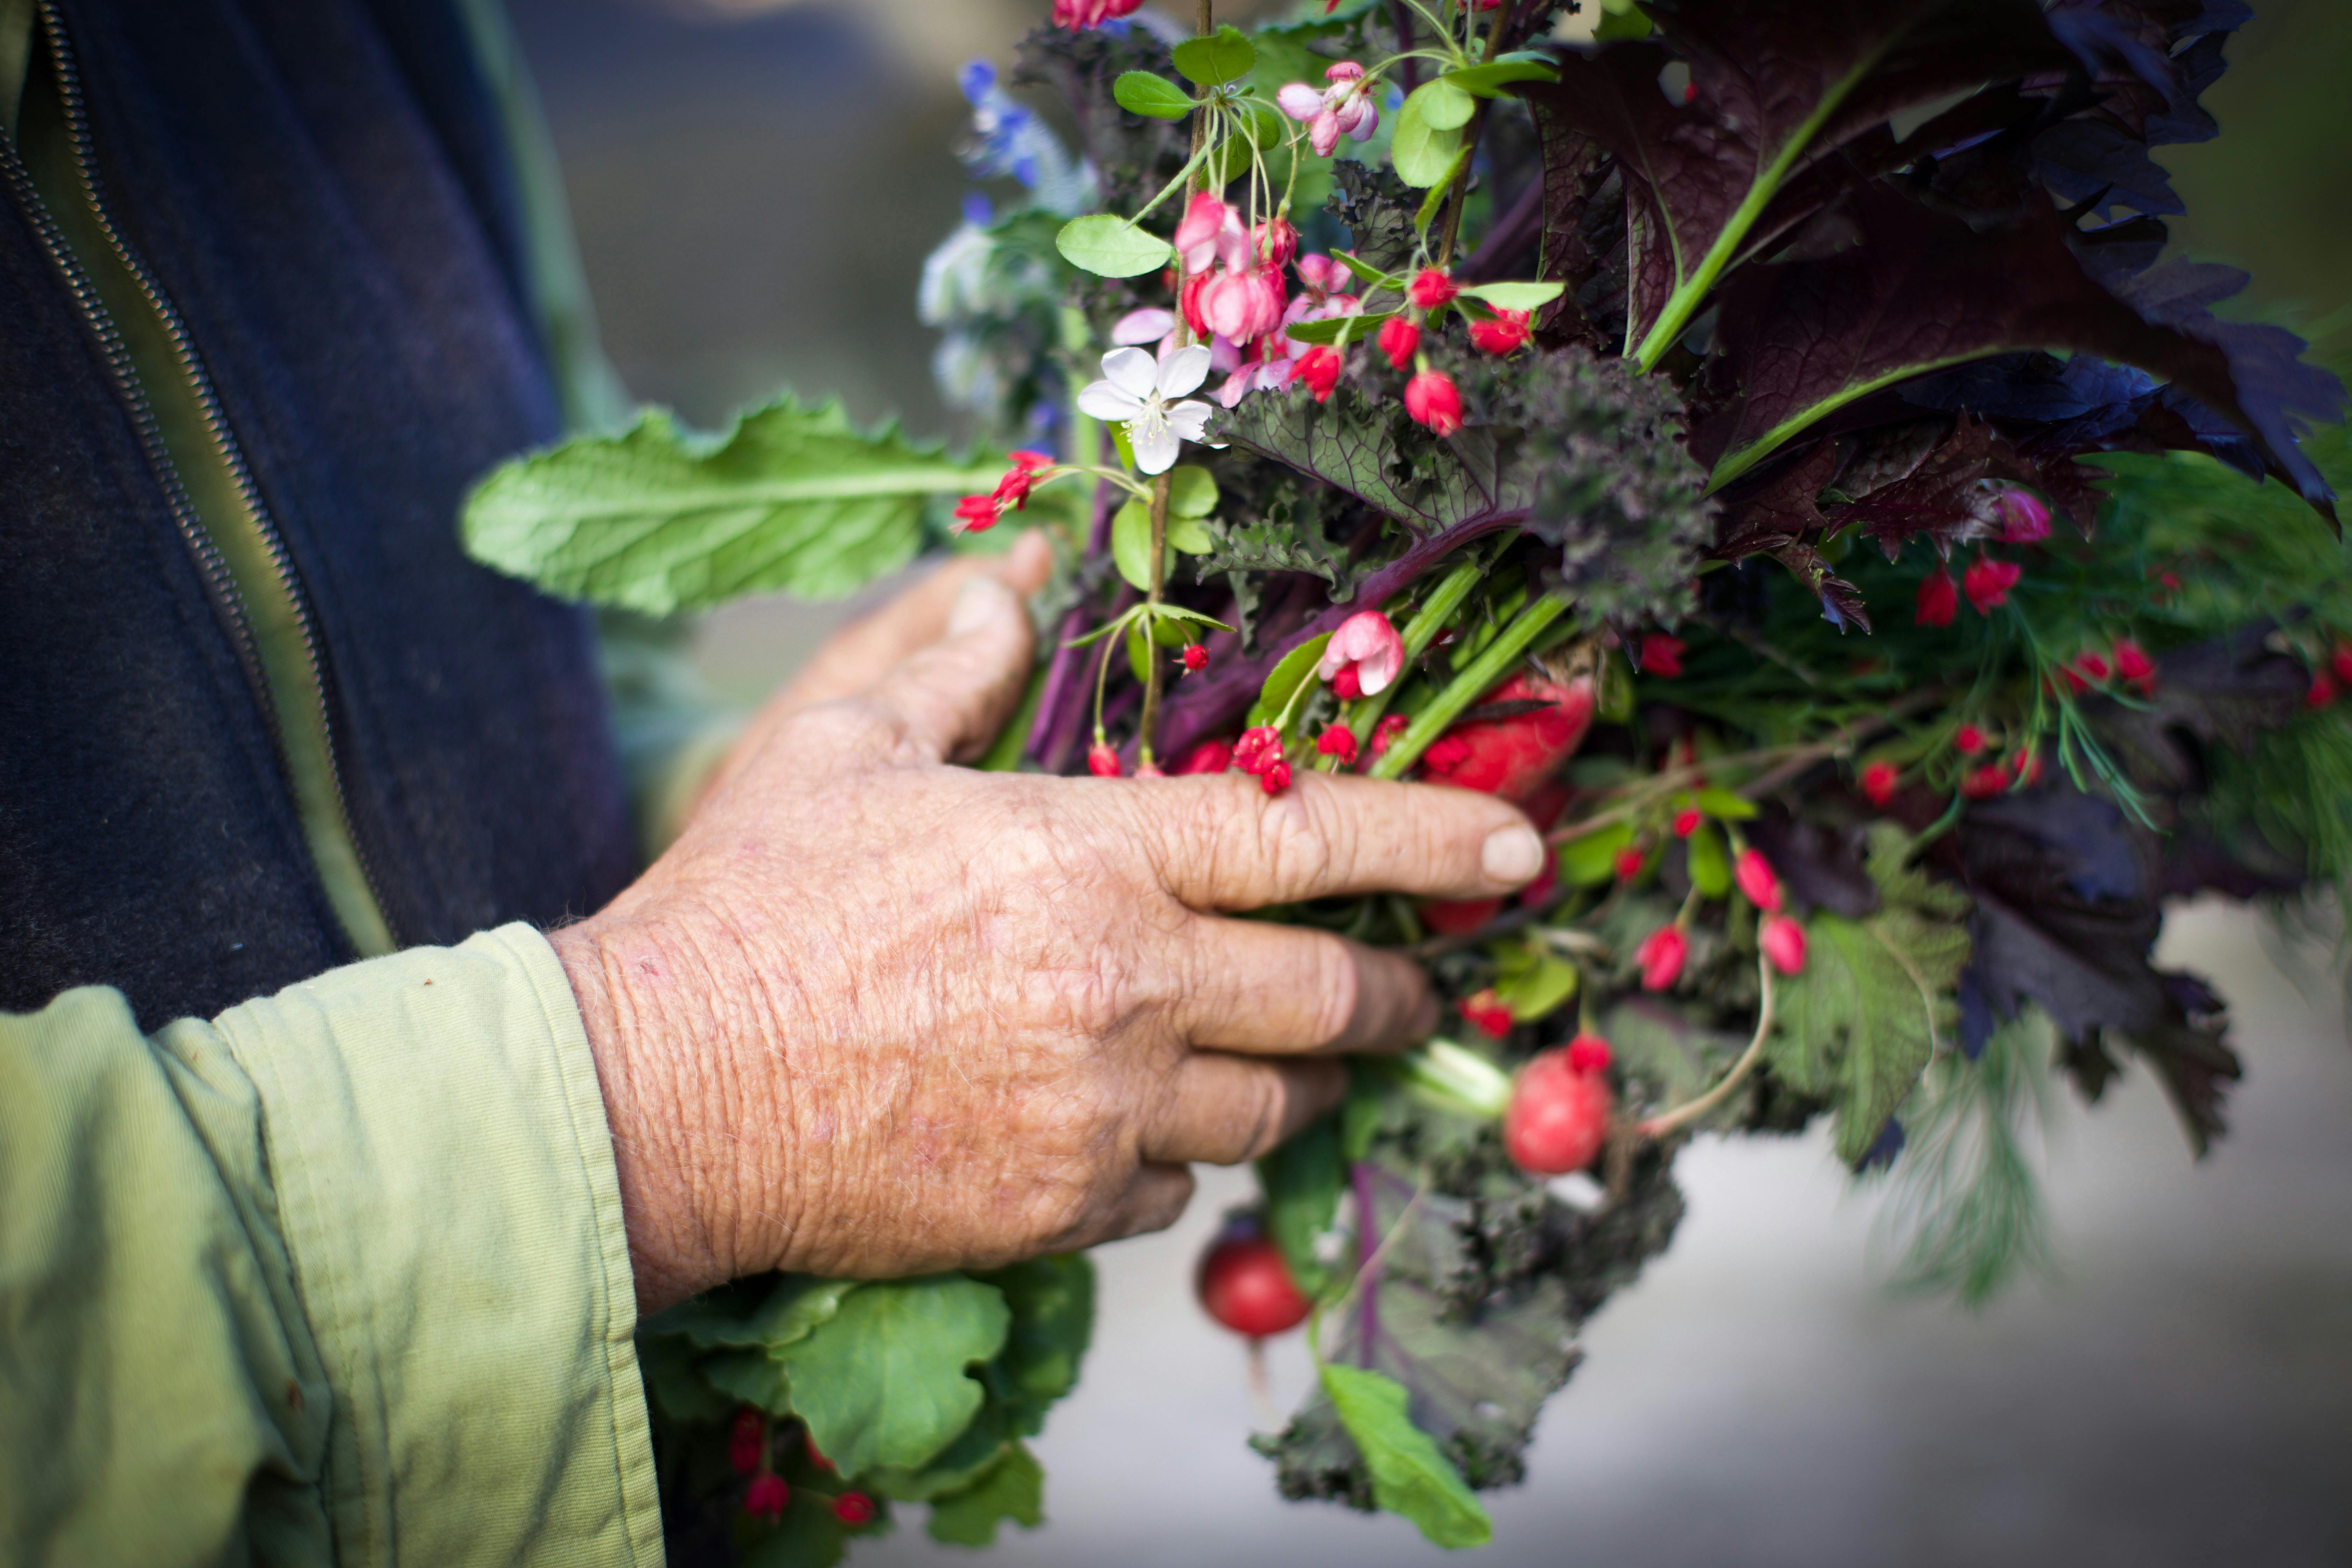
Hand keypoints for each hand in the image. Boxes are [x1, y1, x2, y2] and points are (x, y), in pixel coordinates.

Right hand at [552, 536, 1549, 1310]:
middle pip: (1328, 998)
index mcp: (1085, 855)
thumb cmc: (744, 907)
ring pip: (1270, 1106)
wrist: (655, 1095)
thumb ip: (944, 655)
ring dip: (1284, 1079)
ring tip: (1254, 1056)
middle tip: (1403, 985)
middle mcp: (1122, 983)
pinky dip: (1171, 1154)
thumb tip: (1013, 574)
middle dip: (1389, 991)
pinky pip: (1176, 1187)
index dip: (1432, 841)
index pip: (1308, 838)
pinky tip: (1115, 1123)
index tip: (1519, 854)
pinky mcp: (1062, 1208)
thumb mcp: (834, 746)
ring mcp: (1102, 1107)